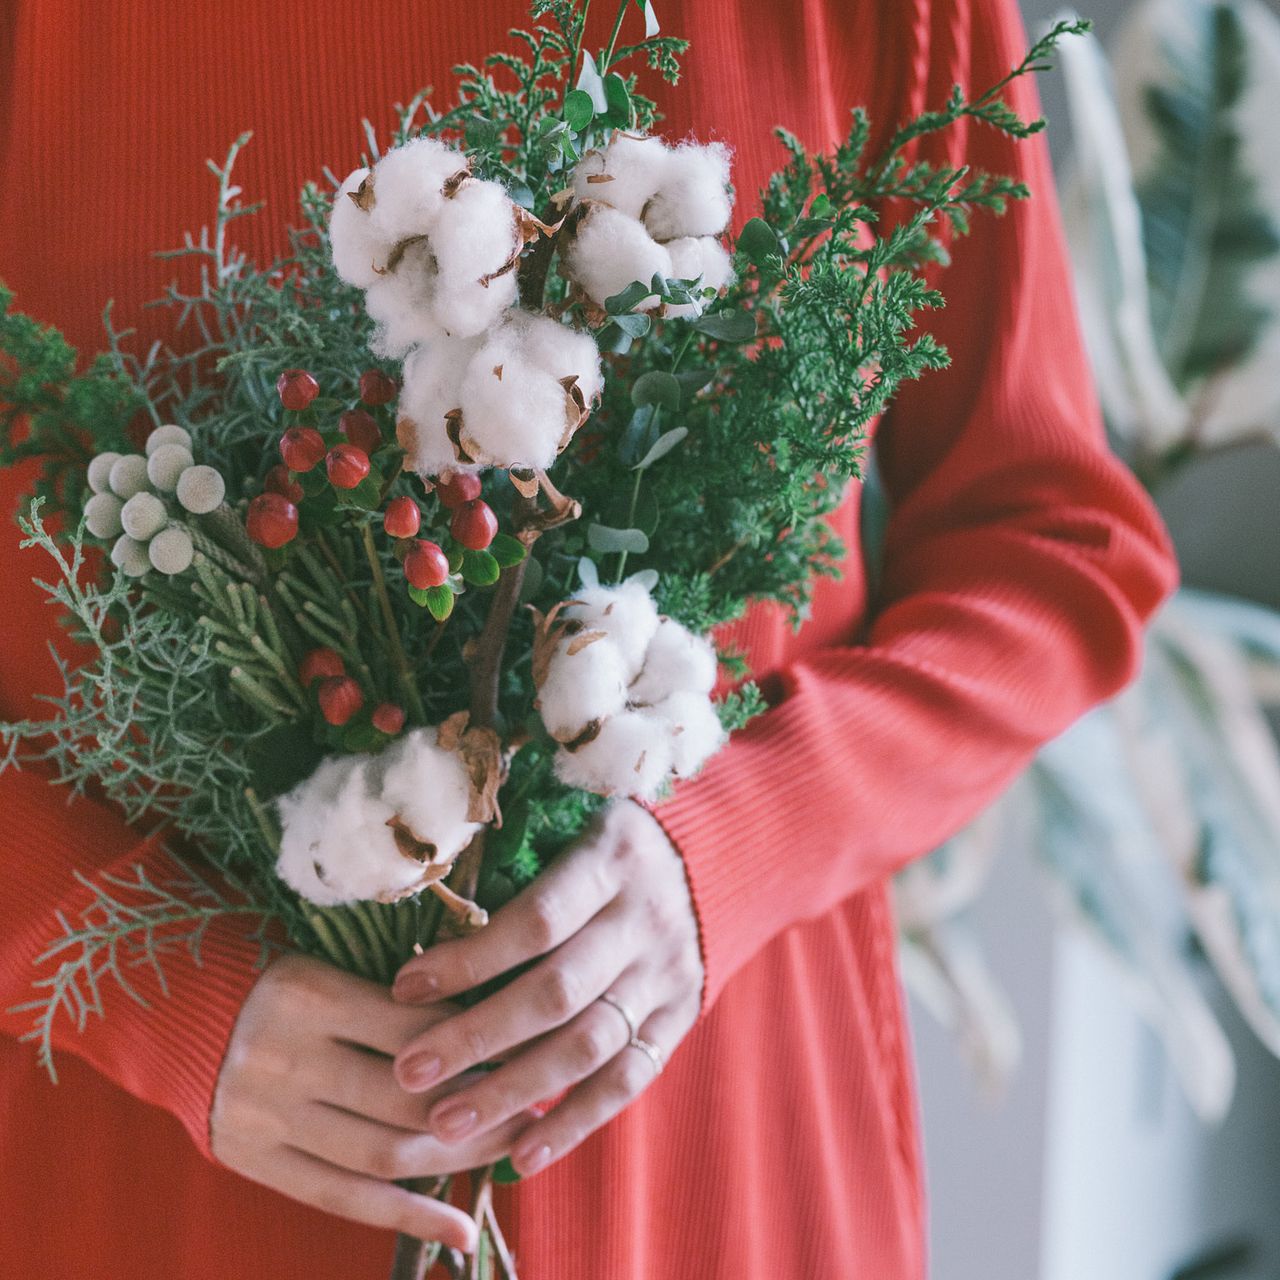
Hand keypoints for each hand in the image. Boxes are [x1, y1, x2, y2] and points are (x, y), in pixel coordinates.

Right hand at [211, 953, 533, 1250]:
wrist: (182, 1013)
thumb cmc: (284, 979)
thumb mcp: (335, 963)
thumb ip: (398, 997)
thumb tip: (496, 1024)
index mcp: (310, 993)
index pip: (417, 1027)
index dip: (479, 1042)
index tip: (530, 1048)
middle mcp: (284, 1056)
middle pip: (406, 1098)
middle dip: (483, 1107)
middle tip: (537, 1105)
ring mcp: (265, 1115)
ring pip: (382, 1154)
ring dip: (459, 1160)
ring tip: (511, 1151)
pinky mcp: (254, 1161)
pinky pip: (344, 1200)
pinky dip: (409, 1219)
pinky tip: (460, 1232)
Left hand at [389, 800, 703, 1176]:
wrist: (723, 853)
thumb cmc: (613, 840)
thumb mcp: (577, 821)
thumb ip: (519, 859)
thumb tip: (423, 910)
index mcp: (612, 860)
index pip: (537, 920)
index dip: (470, 958)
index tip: (404, 987)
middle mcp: (644, 920)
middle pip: (556, 991)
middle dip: (477, 1037)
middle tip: (408, 1072)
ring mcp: (666, 975)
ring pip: (587, 1045)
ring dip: (513, 1090)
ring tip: (445, 1122)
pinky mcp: (678, 1017)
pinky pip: (627, 1080)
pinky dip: (574, 1122)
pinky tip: (519, 1155)